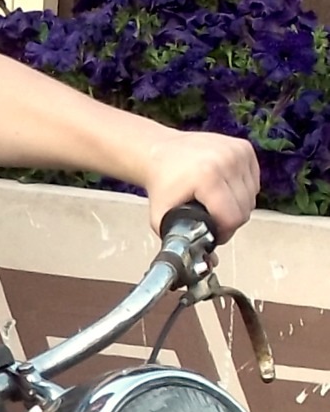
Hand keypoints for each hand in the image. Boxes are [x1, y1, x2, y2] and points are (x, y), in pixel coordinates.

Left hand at [141, 130, 259, 241]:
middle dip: (229, 220)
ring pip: (252, 196)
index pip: (232, 218)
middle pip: (244, 209)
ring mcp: (237, 152)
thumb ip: (179, 242)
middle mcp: (226, 160)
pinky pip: (253, 181)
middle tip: (211, 218)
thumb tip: (209, 264)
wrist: (158, 152)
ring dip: (237, 205)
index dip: (223, 232)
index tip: (212, 233)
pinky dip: (242, 189)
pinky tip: (223, 188)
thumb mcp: (161, 216)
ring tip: (215, 203)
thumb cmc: (161, 183)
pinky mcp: (244, 147)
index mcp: (207, 176)